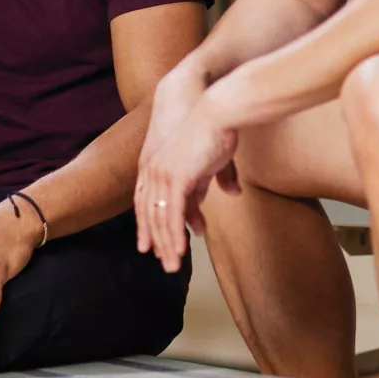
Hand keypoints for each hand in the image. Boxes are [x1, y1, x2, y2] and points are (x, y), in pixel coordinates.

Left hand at [136, 83, 239, 273]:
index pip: (147, 202)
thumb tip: (231, 194)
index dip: (149, 225)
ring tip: (173, 266)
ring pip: (159, 219)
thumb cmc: (218, 131)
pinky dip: (174, 236)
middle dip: (157, 241)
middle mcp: (154, 171)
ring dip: (166, 245)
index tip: (154, 245)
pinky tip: (180, 252)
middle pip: (150, 214)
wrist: (218, 111)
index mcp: (157, 164)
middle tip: (164, 263)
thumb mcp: (214, 161)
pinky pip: (171, 214)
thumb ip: (217, 179)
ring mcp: (162, 174)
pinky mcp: (175, 178)